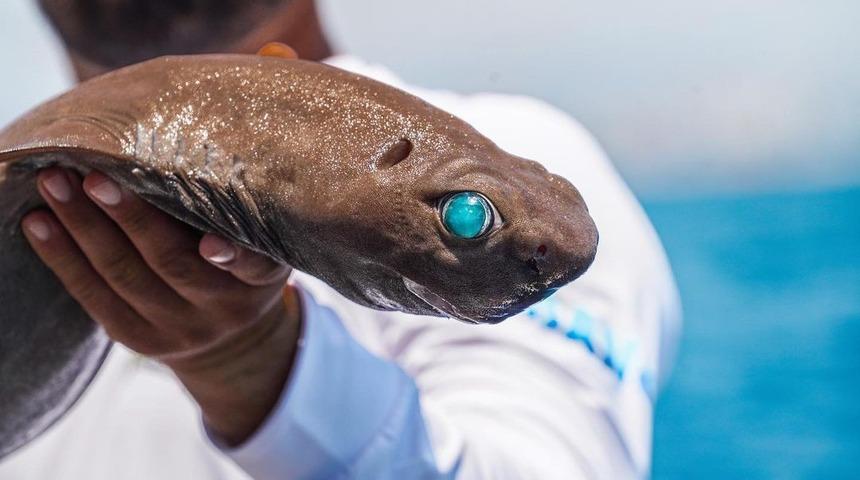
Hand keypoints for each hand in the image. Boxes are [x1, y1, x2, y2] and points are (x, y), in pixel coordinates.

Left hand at [20, 166, 301, 445]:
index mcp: (259, 280)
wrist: (230, 336)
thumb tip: (173, 152)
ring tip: (53, 184)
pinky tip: (37, 223)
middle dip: (130, 218)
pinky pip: (94, 298)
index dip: (232, 256)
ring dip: (83, 228)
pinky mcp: (139, 339)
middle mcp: (222, 310)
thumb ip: (231, 213)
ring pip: (125, 278)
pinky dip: (62, 258)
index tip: (210, 243)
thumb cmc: (238, 263)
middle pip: (172, 265)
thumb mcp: (257, 242)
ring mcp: (179, 330)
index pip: (253, 266)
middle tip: (94, 176)